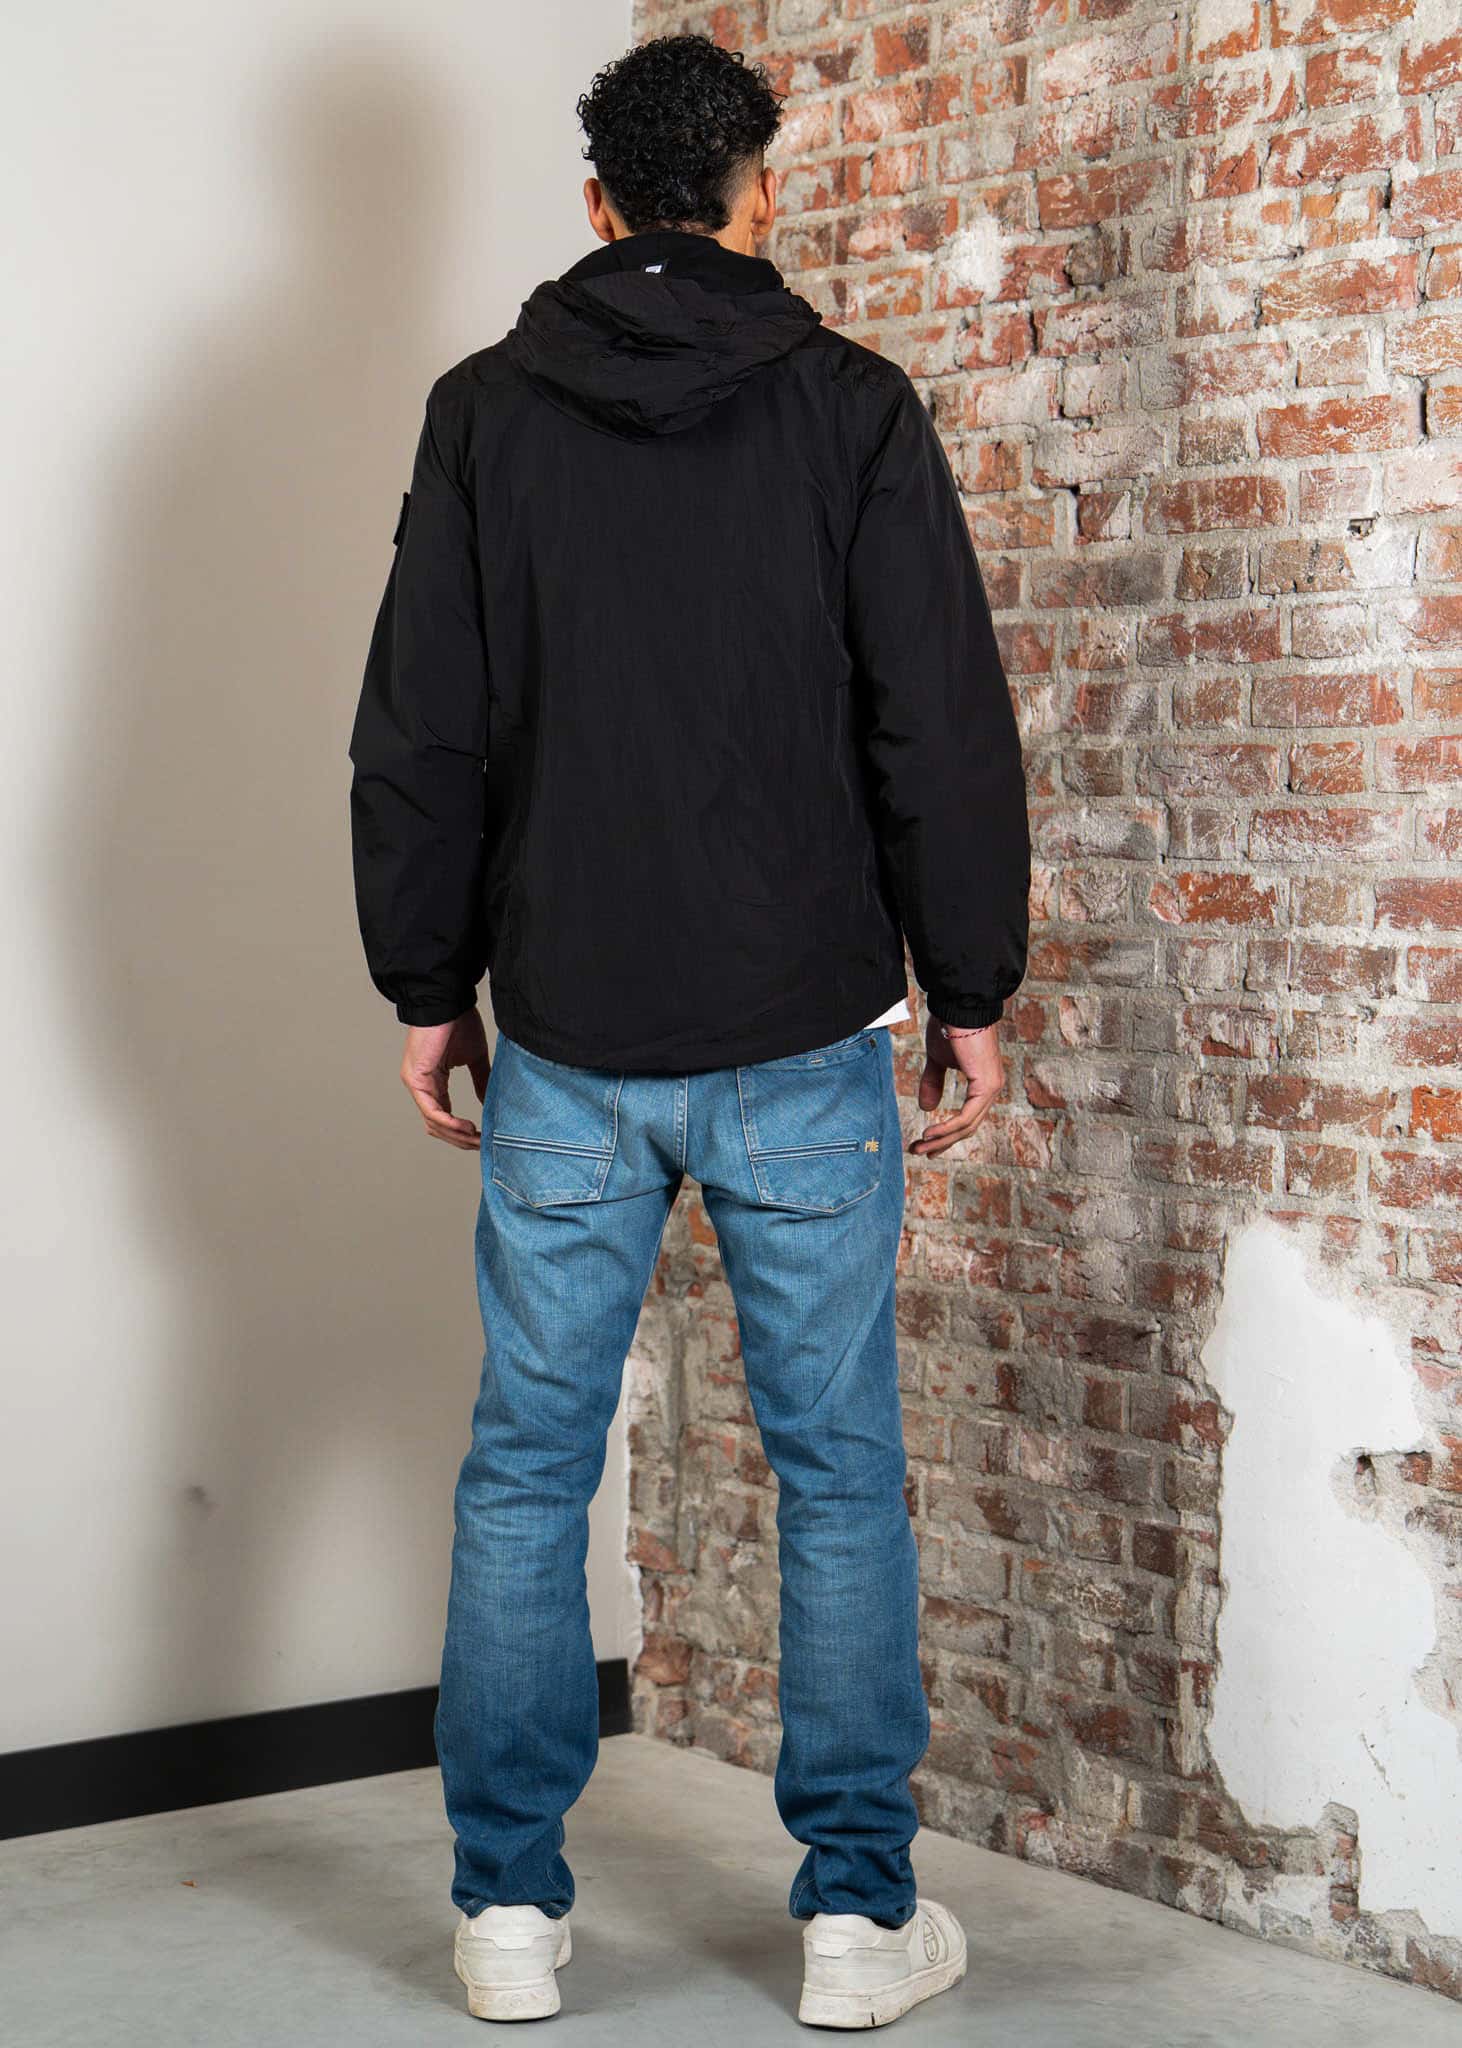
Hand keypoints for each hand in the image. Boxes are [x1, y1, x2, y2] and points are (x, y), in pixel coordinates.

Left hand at [401, 1009, 490, 1150]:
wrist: (449, 1001)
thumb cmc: (459, 1022)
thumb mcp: (474, 1058)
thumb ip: (481, 1080)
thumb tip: (489, 1102)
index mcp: (432, 1082)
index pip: (443, 1117)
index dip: (461, 1132)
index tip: (482, 1138)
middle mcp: (421, 1086)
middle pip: (437, 1126)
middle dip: (460, 1139)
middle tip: (481, 1144)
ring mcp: (416, 1084)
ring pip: (434, 1123)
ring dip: (457, 1135)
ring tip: (477, 1139)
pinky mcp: (417, 1079)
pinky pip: (432, 1110)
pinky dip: (449, 1122)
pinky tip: (467, 1128)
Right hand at [911, 1015, 1003, 1156]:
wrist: (957, 1007)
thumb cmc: (949, 1027)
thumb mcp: (937, 1060)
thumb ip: (933, 1082)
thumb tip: (927, 1107)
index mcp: (983, 1083)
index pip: (967, 1118)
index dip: (946, 1134)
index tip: (926, 1144)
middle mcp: (991, 1088)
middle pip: (967, 1127)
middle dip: (941, 1143)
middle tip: (919, 1152)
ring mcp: (991, 1088)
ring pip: (967, 1126)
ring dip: (941, 1140)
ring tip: (919, 1147)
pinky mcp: (986, 1086)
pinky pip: (966, 1117)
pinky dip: (947, 1129)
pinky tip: (929, 1134)